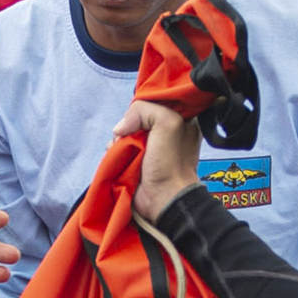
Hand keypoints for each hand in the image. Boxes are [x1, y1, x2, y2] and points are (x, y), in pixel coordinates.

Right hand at [113, 100, 202, 221]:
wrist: (162, 198)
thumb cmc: (171, 163)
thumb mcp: (167, 123)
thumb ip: (145, 110)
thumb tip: (120, 128)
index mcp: (183, 119)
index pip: (158, 99)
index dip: (145, 104)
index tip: (139, 114)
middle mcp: (168, 131)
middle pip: (139, 115)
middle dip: (129, 123)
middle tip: (128, 133)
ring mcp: (151, 146)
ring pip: (127, 131)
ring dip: (119, 138)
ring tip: (121, 147)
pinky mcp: (137, 159)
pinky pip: (120, 147)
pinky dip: (114, 150)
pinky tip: (116, 154)